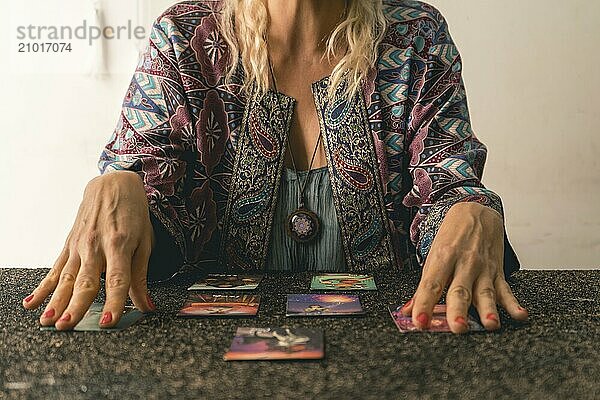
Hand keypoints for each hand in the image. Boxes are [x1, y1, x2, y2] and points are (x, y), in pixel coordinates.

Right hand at [22, 171, 155, 329]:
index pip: (117, 279)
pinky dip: (43, 287)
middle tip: (67, 325)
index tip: (108, 321)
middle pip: (86, 281)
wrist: (113, 185)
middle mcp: (96, 246)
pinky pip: (55, 269)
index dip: (113, 301)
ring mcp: (79, 245)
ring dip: (56, 301)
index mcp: (120, 244)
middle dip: (76, 305)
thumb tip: (146, 306)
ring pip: (66, 278)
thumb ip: (141, 276)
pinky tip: (32, 303)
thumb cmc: (133, 214)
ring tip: (48, 321)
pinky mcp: (68, 245)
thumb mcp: (145, 242)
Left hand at [400, 202, 527, 332]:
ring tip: (490, 325)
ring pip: (485, 292)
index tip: (419, 321)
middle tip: (457, 328)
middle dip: (458, 310)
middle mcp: (464, 263)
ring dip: (488, 310)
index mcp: (443, 257)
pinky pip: (506, 290)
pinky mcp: (497, 272)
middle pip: (460, 290)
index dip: (424, 303)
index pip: (431, 284)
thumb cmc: (452, 238)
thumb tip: (408, 310)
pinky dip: (513, 303)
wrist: (476, 212)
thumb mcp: (433, 256)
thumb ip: (424, 286)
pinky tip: (519, 315)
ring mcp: (483, 268)